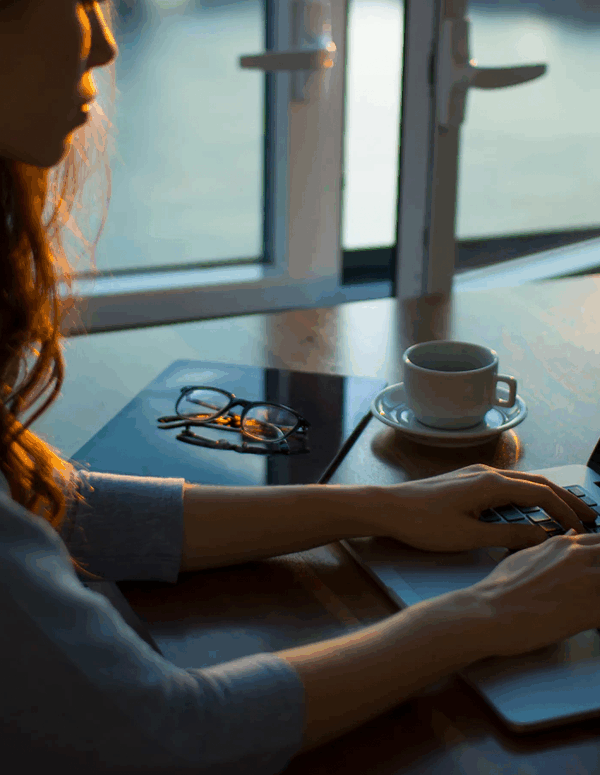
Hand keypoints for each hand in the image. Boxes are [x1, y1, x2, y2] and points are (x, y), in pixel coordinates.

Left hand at [373, 464, 596, 552]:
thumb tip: (541, 536)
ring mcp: (476, 474)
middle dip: (566, 499)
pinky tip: (531, 508)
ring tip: (567, 512)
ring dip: (547, 495)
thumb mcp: (468, 536)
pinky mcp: (467, 480)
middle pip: (538, 483)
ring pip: (523, 482)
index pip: (541, 494)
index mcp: (491, 484)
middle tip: (590, 516)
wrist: (388, 507)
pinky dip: (527, 495)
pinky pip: (507, 484)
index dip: (565, 512)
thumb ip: (507, 535)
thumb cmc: (423, 523)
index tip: (581, 530)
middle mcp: (487, 473)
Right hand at [468, 530, 599, 656]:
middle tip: (593, 589)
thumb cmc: (500, 588)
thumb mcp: (524, 556)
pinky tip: (592, 620)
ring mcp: (588, 583)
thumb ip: (553, 547)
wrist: (490, 612)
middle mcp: (579, 558)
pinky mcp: (591, 611)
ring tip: (590, 602)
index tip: (596, 569)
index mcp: (565, 545)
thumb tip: (571, 535)